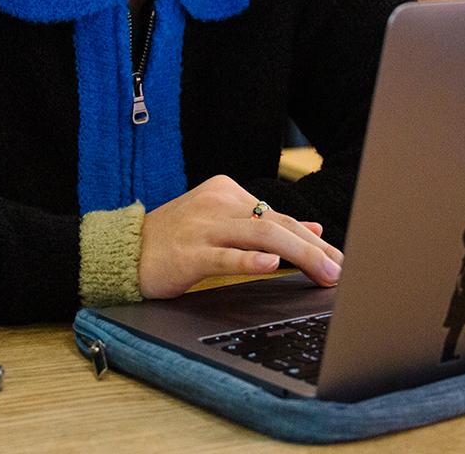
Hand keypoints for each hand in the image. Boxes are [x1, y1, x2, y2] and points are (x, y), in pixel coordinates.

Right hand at [138, 175, 343, 298]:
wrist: (125, 250)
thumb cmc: (177, 240)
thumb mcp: (223, 225)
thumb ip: (266, 226)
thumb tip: (313, 230)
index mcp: (228, 192)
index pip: (280, 216)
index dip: (313, 240)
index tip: (338, 259)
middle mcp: (219, 203)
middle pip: (276, 224)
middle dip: (313, 249)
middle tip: (339, 270)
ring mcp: (204, 226)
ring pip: (260, 235)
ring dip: (298, 254)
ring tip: (322, 272)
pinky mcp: (190, 251)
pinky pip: (225, 255)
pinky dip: (249, 261)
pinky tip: (271, 267)